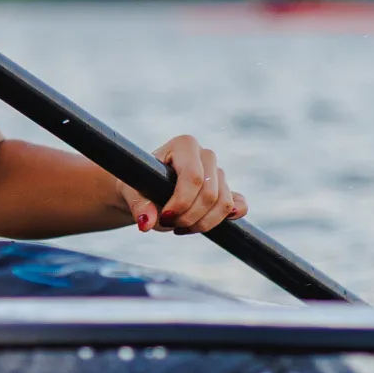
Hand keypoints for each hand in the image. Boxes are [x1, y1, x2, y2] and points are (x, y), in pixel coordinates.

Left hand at [121, 135, 245, 233]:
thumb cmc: (140, 187)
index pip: (193, 177)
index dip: (182, 202)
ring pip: (225, 203)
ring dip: (203, 223)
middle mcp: (206, 155)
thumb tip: (146, 223)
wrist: (147, 190)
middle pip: (210, 193)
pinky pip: (240, 204)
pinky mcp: (227, 189)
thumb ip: (140, 207)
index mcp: (184, 145)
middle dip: (190, 216)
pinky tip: (208, 223)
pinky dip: (230, 217)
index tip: (166, 217)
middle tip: (170, 224)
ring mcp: (219, 172)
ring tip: (181, 227)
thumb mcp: (133, 194)